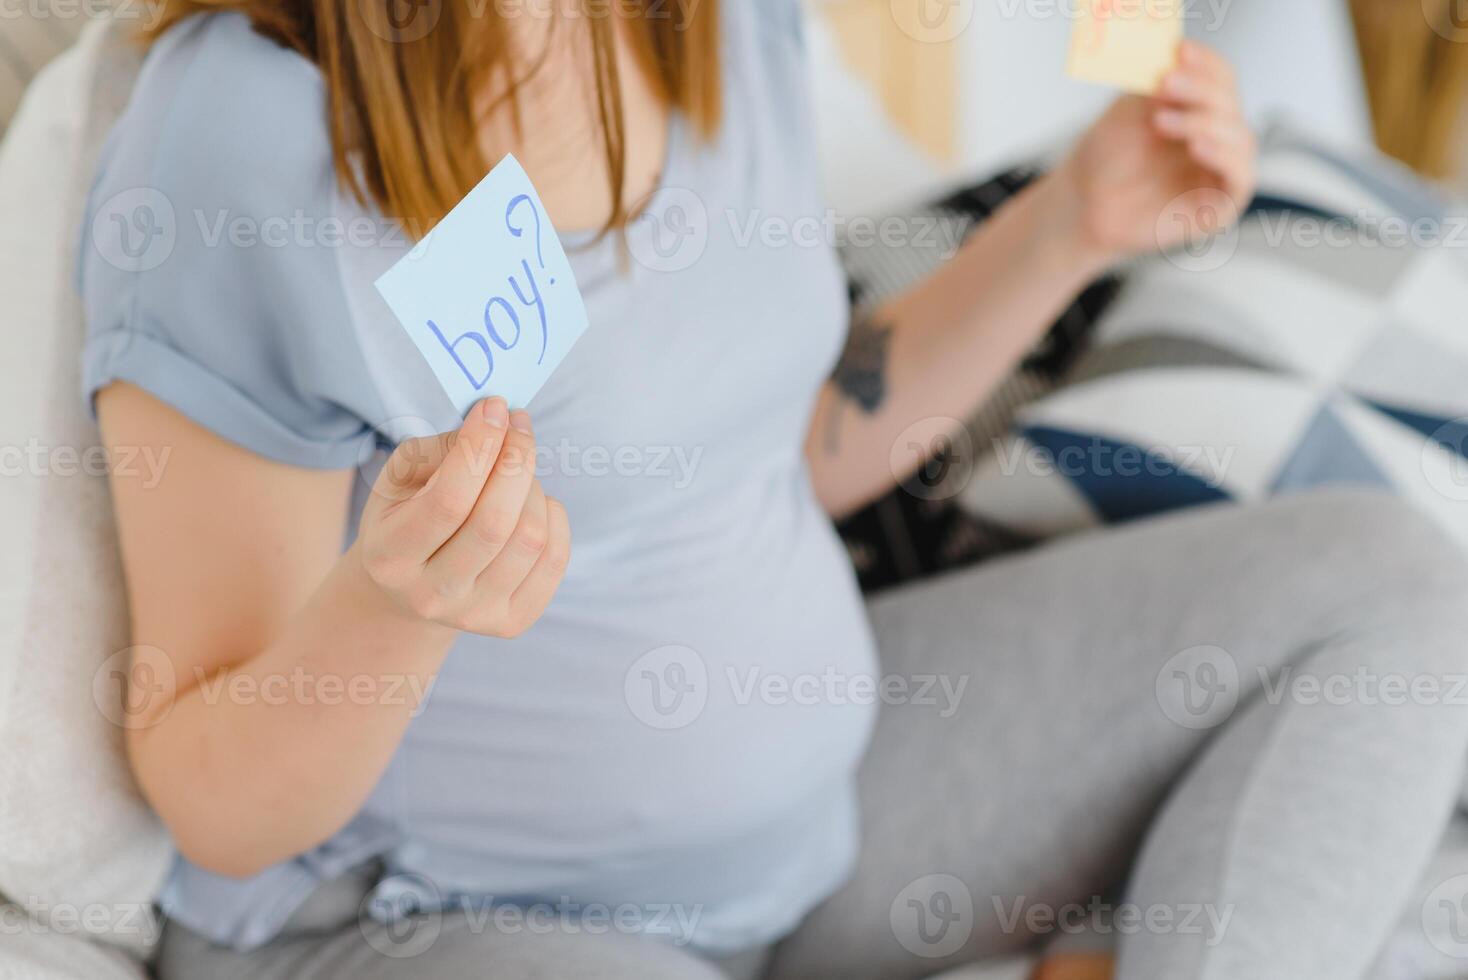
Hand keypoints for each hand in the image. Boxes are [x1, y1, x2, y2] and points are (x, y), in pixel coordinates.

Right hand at [357, 398, 569, 637]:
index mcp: (391, 556)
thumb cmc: (407, 516)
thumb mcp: (400, 478)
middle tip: (518, 426)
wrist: (409, 588)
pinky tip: (531, 504)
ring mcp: (475, 616)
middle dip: (516, 461)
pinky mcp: (512, 623)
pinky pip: (555, 559)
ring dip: (533, 488)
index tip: (496, 407)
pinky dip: (553, 517)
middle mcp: (431, 596)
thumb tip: (499, 423)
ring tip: (517, 473)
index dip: (480, 447)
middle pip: (496, 522)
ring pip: (530, 538)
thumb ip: (441, 449)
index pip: (449, 500)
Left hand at [1050, 40, 1257, 264]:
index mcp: (1201, 108)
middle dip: (1200, 90)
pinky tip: (1196, 146)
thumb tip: (1177, 59)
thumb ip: (1156, 88)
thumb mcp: (1130, 112)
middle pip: (1231, 104)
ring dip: (1203, 122)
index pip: (1221, 78)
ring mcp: (1222, 170)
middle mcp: (1218, 136)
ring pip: (1240, 138)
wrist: (1086, 203)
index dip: (1205, 63)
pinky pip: (1240, 176)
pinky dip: (1223, 157)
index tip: (1180, 50)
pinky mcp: (1221, 205)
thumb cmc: (1107, 160)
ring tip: (1161, 121)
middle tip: (1165, 83)